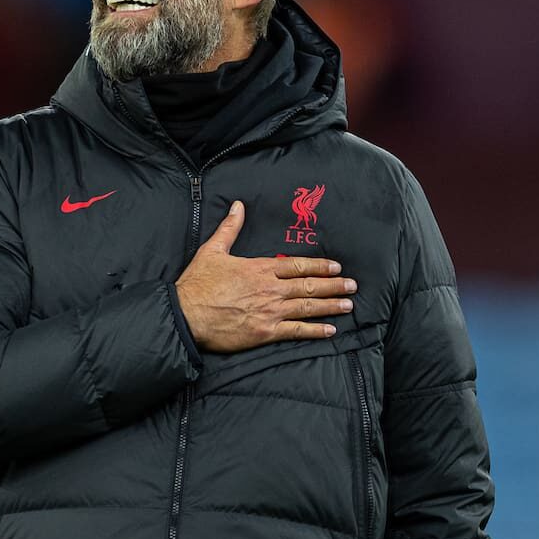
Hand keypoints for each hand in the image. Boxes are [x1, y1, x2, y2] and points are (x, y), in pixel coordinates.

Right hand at [174, 200, 355, 352]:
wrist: (185, 314)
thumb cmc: (197, 283)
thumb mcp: (212, 250)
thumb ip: (229, 228)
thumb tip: (237, 206)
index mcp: (259, 268)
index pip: (296, 265)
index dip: (319, 265)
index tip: (336, 267)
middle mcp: (269, 288)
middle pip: (308, 285)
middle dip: (333, 285)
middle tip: (353, 285)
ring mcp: (269, 311)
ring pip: (307, 307)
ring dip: (330, 305)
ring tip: (348, 305)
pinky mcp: (265, 332)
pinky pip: (296, 331)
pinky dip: (315, 330)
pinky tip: (330, 330)